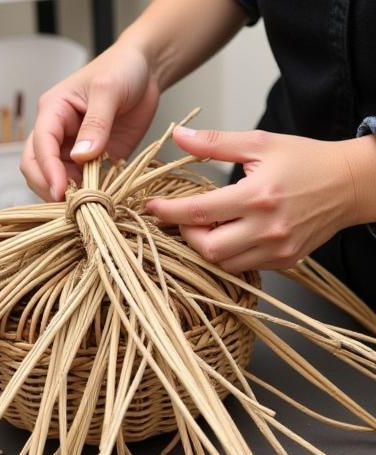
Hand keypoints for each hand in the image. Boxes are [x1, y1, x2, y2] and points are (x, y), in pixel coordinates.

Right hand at [22, 40, 159, 200]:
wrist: (145, 71)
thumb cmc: (122, 69)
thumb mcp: (109, 89)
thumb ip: (96, 122)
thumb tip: (81, 156)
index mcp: (52, 111)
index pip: (39, 146)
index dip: (47, 170)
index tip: (60, 191)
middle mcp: (56, 133)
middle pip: (34, 167)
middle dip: (47, 187)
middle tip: (69, 205)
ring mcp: (70, 149)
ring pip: (54, 179)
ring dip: (67, 194)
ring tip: (87, 203)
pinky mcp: (88, 161)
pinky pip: (80, 183)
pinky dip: (85, 195)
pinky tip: (98, 199)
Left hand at [144, 127, 375, 271]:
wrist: (352, 183)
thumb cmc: (306, 160)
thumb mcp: (261, 144)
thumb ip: (217, 144)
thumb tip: (178, 136)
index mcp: (258, 195)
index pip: (199, 211)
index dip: (169, 213)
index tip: (151, 208)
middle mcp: (267, 227)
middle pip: (207, 248)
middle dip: (189, 235)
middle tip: (188, 219)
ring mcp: (277, 249)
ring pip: (223, 264)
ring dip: (208, 248)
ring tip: (211, 227)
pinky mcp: (285, 261)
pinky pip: (244, 268)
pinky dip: (230, 256)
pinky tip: (233, 236)